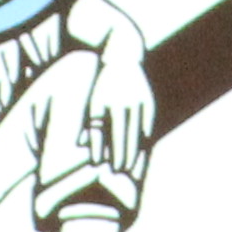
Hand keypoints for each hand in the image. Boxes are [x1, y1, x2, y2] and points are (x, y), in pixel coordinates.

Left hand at [89, 42, 153, 180]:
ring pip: (137, 133)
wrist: (124, 59)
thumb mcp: (93, 100)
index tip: (99, 164)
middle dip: (120, 154)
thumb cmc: (104, 86)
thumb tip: (82, 145)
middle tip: (118, 172)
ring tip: (133, 171)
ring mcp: (137, 103)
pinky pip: (147, 128)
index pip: (103, 129)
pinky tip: (144, 156)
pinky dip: (146, 143)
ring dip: (135, 152)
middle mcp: (121, 102)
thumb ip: (89, 122)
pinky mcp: (149, 104)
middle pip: (122, 134)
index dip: (101, 147)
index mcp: (104, 101)